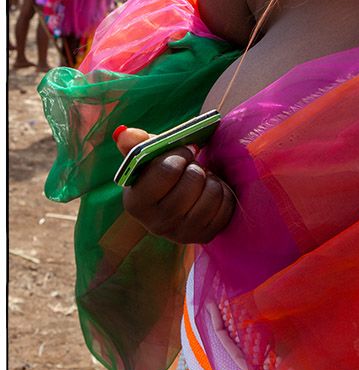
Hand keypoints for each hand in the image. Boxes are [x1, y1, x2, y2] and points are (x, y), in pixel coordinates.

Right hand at [114, 126, 234, 243]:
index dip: (181, 154)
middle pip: (192, 181)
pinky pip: (225, 206)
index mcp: (136, 202)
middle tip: (193, 164)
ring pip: (211, 193)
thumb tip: (123, 133)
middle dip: (196, 166)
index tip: (186, 150)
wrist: (178, 199)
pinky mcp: (204, 236)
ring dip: (211, 179)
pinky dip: (223, 192)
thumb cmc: (162, 172)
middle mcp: (156, 224)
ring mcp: (181, 233)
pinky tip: (211, 191)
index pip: (167, 171)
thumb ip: (136, 143)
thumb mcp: (148, 157)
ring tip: (203, 178)